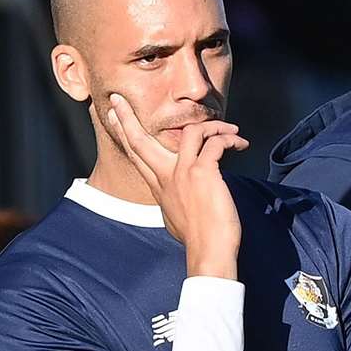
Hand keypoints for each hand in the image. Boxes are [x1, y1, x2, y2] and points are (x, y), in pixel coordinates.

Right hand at [105, 93, 247, 278]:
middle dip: (125, 118)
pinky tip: (239, 145)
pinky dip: (228, 139)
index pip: (137, 155)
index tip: (111, 116)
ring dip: (213, 127)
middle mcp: (166, 177)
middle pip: (139, 140)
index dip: (124, 134)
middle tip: (117, 99)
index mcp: (159, 187)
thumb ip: (173, 204)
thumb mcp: (175, 220)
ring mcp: (183, 173)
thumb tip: (176, 205)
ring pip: (190, 132)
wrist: (208, 251)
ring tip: (231, 132)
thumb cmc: (199, 240)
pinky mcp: (204, 173)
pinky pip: (215, 144)